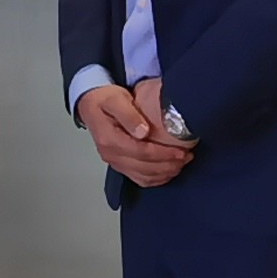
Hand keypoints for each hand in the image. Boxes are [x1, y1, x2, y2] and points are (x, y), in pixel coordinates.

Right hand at [75, 81, 194, 188]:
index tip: (181, 151)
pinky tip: (167, 172)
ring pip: (143, 177)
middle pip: (144, 168)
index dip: (163, 154)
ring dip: (164, 173)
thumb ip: (129, 115)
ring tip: (181, 163)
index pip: (141, 152)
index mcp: (109, 139)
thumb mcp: (116, 100)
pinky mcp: (119, 164)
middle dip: (168, 165)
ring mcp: (114, 161)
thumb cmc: (104, 99)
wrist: (90, 103)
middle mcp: (110, 154)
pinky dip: (155, 179)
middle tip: (186, 157)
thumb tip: (143, 132)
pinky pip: (139, 178)